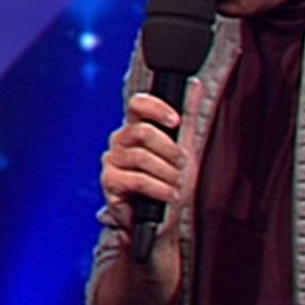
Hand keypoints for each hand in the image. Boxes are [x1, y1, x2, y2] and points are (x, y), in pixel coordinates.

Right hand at [99, 80, 205, 245]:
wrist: (164, 220)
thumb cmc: (171, 182)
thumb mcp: (185, 145)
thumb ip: (188, 114)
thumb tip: (195, 84)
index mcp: (136, 128)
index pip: (137, 104)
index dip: (156, 108)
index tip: (175, 122)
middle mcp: (120, 141)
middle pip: (143, 131)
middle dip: (170, 150)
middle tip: (182, 165)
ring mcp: (112, 161)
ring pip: (142, 157)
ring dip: (167, 173)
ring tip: (176, 185)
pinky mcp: (110, 183)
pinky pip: (137, 179)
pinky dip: (159, 188)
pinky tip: (167, 195)